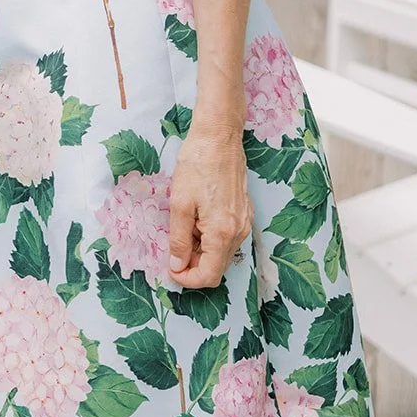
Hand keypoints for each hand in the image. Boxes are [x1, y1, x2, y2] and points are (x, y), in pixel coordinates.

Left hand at [167, 124, 251, 288]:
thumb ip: (179, 239)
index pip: (209, 276)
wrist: (218, 137)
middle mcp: (239, 232)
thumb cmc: (197, 164)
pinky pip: (228, 237)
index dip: (188, 280)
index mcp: (223, 233)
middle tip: (173, 250)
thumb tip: (177, 266)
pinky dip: (211, 237)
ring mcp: (245, 222)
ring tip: (184, 228)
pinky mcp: (245, 212)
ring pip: (223, 253)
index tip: (171, 270)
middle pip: (217, 267)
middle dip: (194, 265)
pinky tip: (197, 218)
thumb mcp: (180, 203)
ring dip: (202, 250)